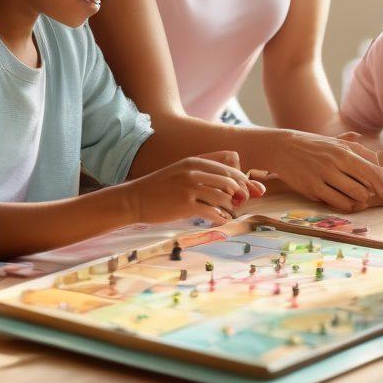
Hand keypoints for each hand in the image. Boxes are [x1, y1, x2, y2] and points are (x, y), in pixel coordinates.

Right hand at [125, 151, 265, 224]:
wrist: (136, 199)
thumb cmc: (160, 187)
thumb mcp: (181, 170)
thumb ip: (202, 170)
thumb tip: (229, 177)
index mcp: (194, 161)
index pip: (228, 168)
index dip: (242, 180)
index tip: (247, 190)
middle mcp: (194, 172)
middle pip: (229, 181)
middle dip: (241, 193)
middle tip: (241, 203)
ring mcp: (190, 188)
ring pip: (223, 197)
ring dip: (231, 207)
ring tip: (229, 213)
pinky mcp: (186, 205)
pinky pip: (212, 212)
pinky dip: (221, 217)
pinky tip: (220, 220)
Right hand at [271, 131, 382, 212]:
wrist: (282, 147)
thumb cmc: (313, 145)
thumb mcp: (335, 141)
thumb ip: (358, 149)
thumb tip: (379, 162)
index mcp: (344, 148)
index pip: (375, 169)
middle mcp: (336, 160)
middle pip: (368, 185)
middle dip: (377, 195)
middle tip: (377, 197)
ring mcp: (324, 174)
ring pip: (356, 196)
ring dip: (362, 201)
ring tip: (360, 198)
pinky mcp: (312, 188)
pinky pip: (339, 203)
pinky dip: (348, 206)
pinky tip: (347, 202)